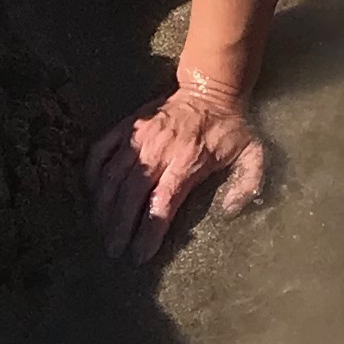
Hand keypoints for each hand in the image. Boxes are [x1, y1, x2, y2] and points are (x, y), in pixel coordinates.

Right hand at [86, 79, 266, 260]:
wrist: (210, 88)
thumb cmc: (230, 127)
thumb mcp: (253, 153)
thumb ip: (248, 184)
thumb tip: (229, 212)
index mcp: (187, 161)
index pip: (161, 204)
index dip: (148, 232)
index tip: (140, 255)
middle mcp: (158, 151)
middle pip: (130, 195)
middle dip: (118, 226)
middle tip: (113, 249)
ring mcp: (139, 137)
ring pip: (111, 176)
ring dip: (102, 206)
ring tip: (100, 229)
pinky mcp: (128, 126)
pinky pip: (100, 150)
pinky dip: (91, 172)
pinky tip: (90, 193)